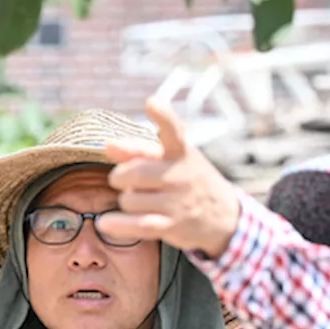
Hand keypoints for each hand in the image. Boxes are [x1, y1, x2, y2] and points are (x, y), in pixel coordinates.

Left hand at [102, 98, 241, 257]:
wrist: (224, 216)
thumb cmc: (188, 180)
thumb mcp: (172, 160)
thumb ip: (139, 151)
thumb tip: (109, 145)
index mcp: (180, 152)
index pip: (173, 130)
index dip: (162, 116)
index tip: (151, 102)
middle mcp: (180, 175)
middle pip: (133, 173)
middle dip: (120, 177)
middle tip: (125, 181)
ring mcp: (178, 202)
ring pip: (129, 200)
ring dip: (126, 202)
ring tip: (139, 202)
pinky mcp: (173, 226)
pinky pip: (138, 224)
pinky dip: (118, 224)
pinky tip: (105, 223)